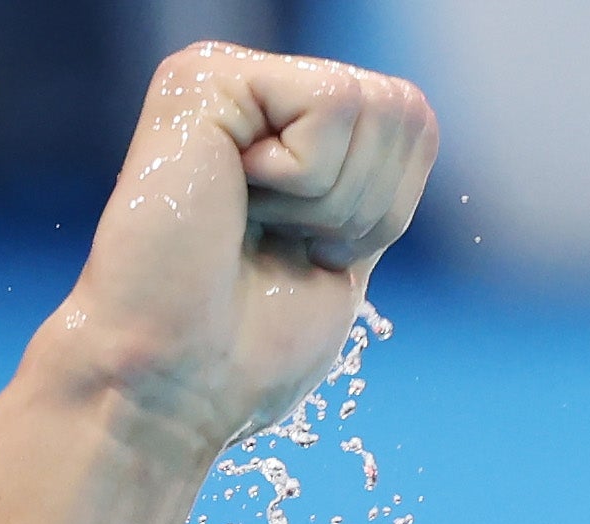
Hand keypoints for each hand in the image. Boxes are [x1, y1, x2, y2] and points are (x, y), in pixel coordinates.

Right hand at [32, 46, 434, 462]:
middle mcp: (257, 90)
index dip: (390, 208)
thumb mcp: (344, 250)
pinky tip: (237, 197)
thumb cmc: (249, 345)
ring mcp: (227, 77)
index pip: (413, 123)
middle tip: (286, 242)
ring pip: (374, 103)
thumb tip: (413, 111)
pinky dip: (307, 180)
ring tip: (257, 223)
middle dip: (368, 206)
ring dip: (333, 200)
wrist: (175, 380)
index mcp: (287, 127)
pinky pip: (333, 103)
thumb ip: (374, 179)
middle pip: (404, 109)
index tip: (317, 253)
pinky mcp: (204, 77)